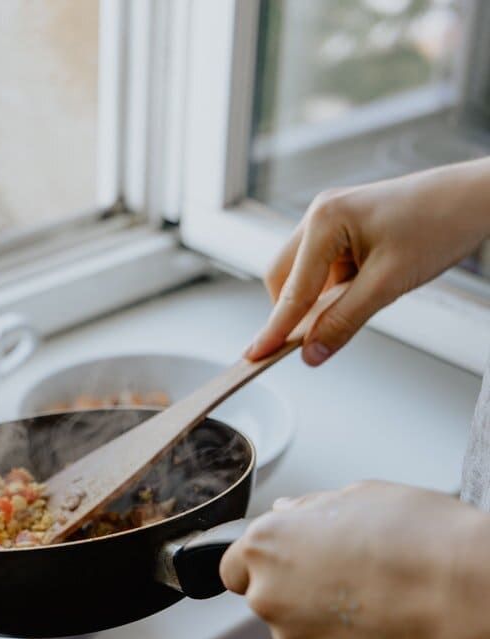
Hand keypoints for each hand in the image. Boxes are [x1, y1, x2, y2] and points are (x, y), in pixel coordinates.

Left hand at [220, 481, 489, 638]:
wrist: (458, 590)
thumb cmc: (413, 533)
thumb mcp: (357, 495)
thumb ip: (309, 508)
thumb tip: (287, 512)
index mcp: (266, 544)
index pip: (232, 565)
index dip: (259, 561)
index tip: (286, 558)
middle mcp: (268, 594)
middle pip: (263, 595)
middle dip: (291, 585)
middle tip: (342, 569)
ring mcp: (295, 637)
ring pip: (294, 625)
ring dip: (317, 614)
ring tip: (369, 592)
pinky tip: (379, 617)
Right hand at [246, 158, 489, 365]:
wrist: (476, 198)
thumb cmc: (440, 223)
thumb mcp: (389, 283)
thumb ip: (344, 321)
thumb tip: (312, 351)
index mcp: (324, 219)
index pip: (291, 289)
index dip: (275, 328)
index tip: (255, 355)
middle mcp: (320, 215)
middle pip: (282, 278)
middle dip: (293, 312)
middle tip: (308, 343)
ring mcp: (331, 220)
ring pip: (302, 275)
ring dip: (317, 301)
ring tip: (358, 306)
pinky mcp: (345, 230)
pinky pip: (323, 269)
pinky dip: (333, 291)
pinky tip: (361, 293)